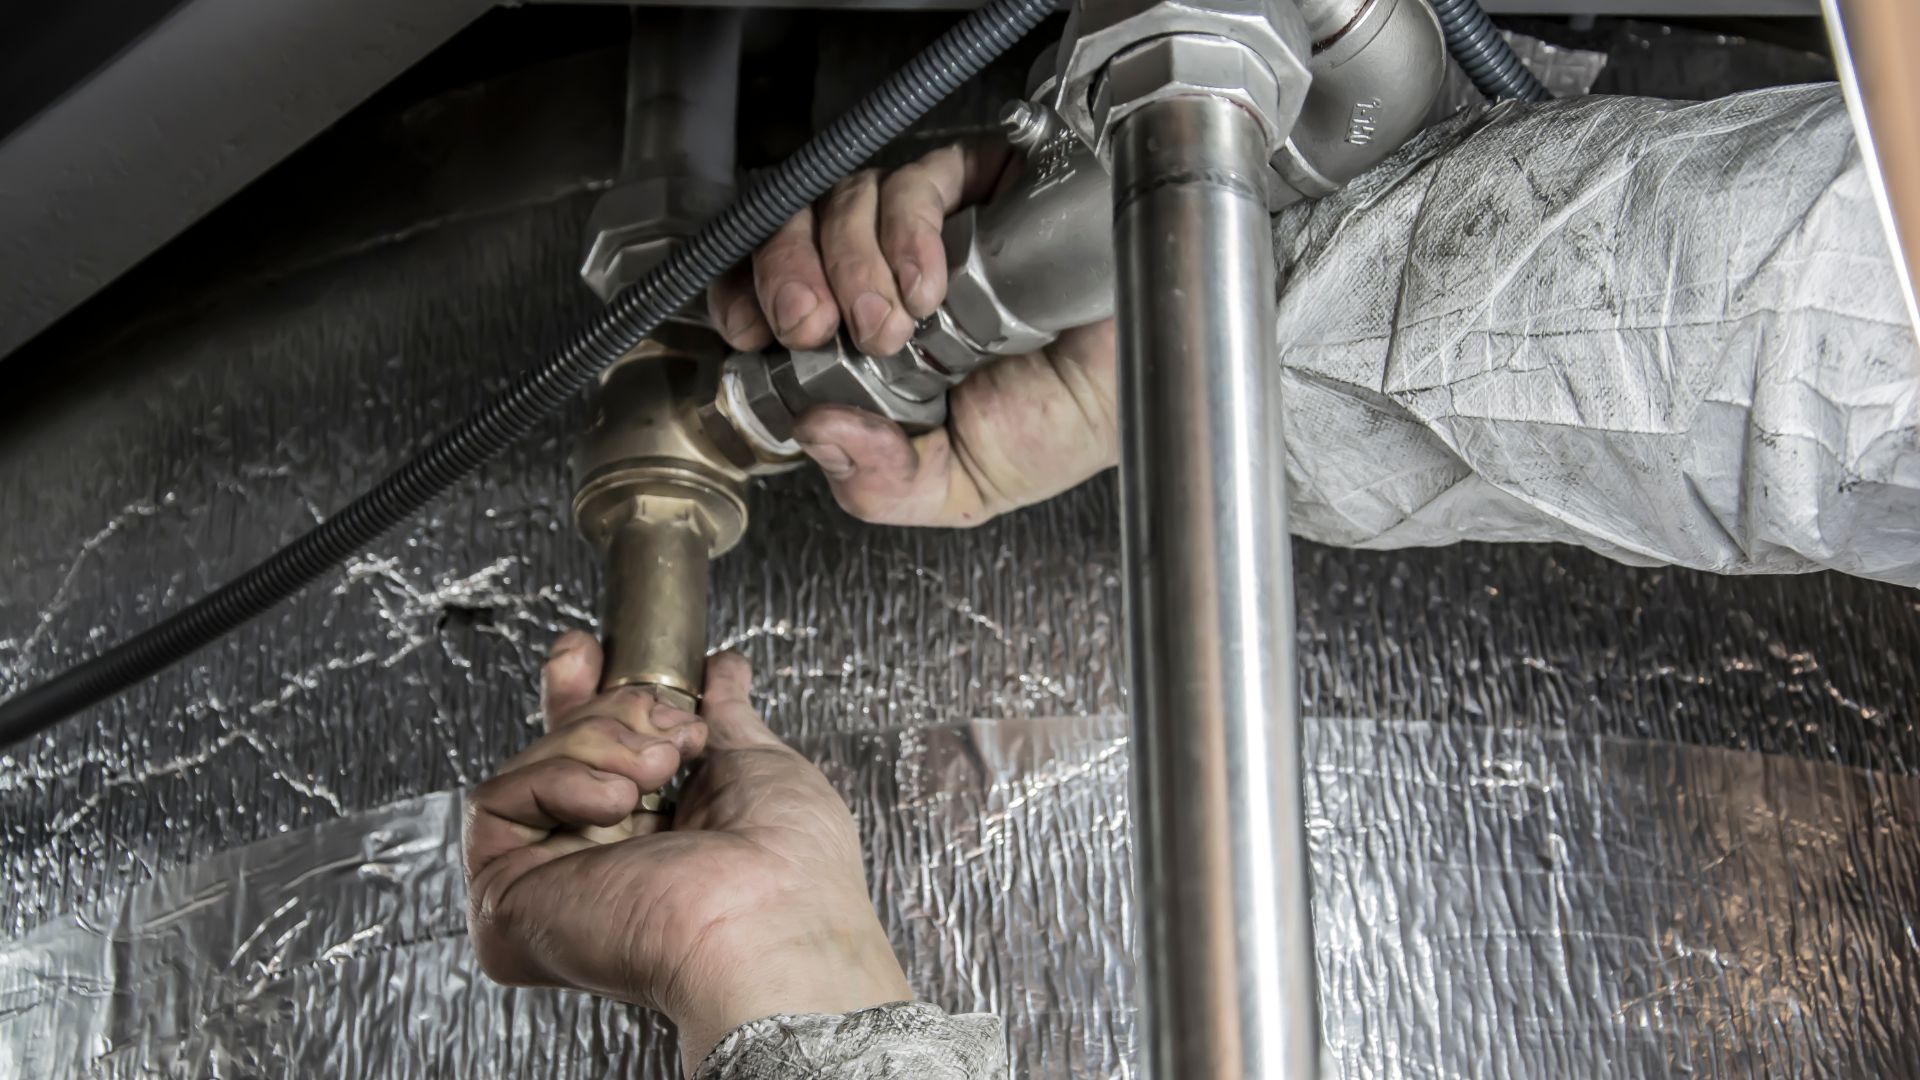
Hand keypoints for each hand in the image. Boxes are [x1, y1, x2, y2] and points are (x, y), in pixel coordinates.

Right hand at [464, 631, 910, 1072]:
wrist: (770, 920)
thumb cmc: (789, 870)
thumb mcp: (758, 765)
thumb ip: (726, 717)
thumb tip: (723, 671)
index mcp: (654, 842)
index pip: (593, 757)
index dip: (586, 696)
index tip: (591, 652)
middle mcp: (597, 865)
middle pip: (557, 750)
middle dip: (604, 709)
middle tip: (660, 721)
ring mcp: (549, 883)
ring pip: (532, 765)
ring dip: (600, 743)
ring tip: (655, 773)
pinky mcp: (507, 899)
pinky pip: (497, 801)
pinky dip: (558, 779)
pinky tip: (614, 802)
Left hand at [706, 138, 1119, 527]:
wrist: (1160, 383)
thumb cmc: (1073, 422)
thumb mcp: (962, 485)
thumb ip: (884, 482)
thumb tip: (817, 436)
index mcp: (870, 341)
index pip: (778, 293)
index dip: (748, 296)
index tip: (750, 330)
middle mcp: (890, 274)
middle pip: (794, 233)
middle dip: (786, 276)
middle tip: (812, 325)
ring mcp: (933, 226)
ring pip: (844, 200)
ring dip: (850, 262)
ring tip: (892, 323)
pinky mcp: (981, 183)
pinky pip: (916, 179)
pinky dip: (908, 230)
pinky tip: (933, 281)